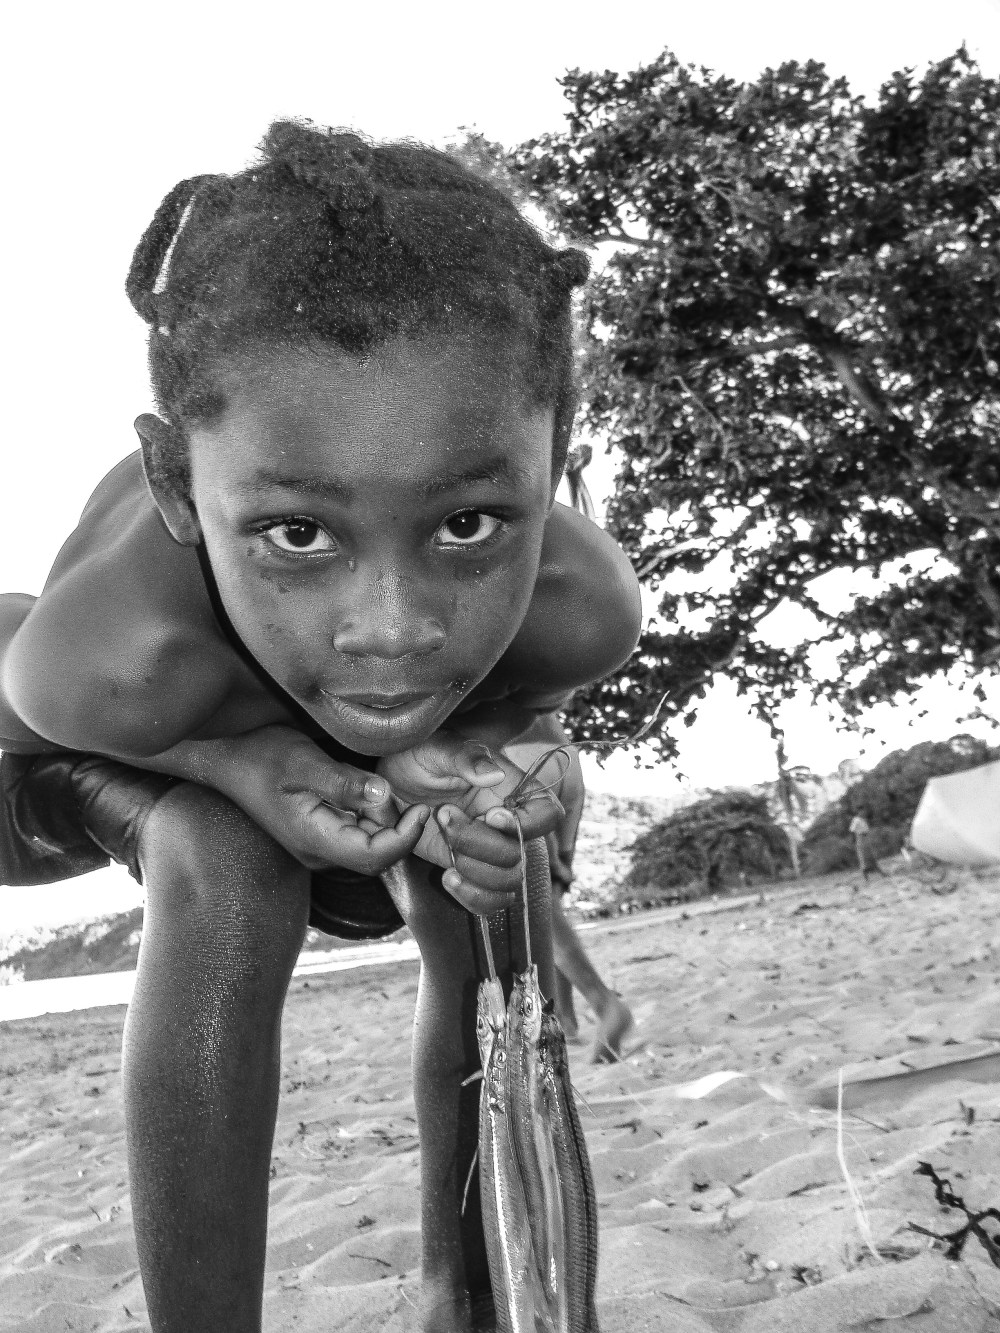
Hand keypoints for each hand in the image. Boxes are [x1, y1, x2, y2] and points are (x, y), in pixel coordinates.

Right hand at [181, 726, 430, 874]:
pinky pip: (357, 835)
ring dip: (387, 822)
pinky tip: (371, 790)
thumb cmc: (260, 755)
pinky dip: (373, 817)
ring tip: (390, 786)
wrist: (227, 760)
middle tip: (413, 795)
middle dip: (400, 831)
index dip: (405, 838)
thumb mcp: (303, 761)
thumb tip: (384, 794)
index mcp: (315, 839)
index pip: (374, 857)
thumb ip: (343, 782)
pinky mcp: (319, 836)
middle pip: (376, 857)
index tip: (421, 808)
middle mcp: (318, 853)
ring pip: (369, 846)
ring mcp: (318, 847)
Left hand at [377, 733, 561, 913]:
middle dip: (478, 844)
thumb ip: (464, 757)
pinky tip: (447, 878)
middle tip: (443, 814)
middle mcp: (507, 824)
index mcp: (511, 789)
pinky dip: (473, 899)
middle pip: (519, 855)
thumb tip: (493, 774)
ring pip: (509, 883)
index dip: (526, 824)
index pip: (547, 814)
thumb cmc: (419, 755)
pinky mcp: (471, 870)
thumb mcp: (436, 747)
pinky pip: (492, 901)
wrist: (392, 781)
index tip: (489, 815)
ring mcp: (490, 851)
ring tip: (446, 851)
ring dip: (475, 873)